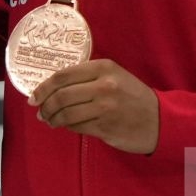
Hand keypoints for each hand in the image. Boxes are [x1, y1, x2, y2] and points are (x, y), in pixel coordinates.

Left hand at [31, 58, 159, 154]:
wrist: (161, 120)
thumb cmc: (133, 96)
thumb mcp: (114, 76)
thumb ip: (86, 77)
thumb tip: (52, 88)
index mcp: (103, 68)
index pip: (63, 76)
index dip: (43, 87)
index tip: (33, 96)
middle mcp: (103, 86)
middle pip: (61, 96)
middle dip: (45, 106)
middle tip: (40, 112)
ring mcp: (105, 107)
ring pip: (66, 113)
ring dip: (53, 119)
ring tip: (49, 120)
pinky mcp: (106, 127)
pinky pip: (77, 126)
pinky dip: (67, 126)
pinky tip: (65, 125)